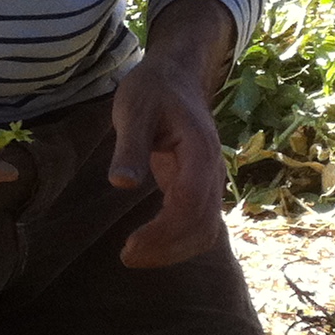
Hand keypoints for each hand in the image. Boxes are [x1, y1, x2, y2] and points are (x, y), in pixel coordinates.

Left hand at [110, 0, 235, 267]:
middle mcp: (212, 170)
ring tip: (135, 256)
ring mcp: (210, 179)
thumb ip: (129, 146)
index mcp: (199, 151)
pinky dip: (179, 239)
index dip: (164, 231)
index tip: (131, 246)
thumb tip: (121, 184)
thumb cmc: (151, 91)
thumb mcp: (132, 110)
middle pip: (202, 224)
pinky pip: (199, 221)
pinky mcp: (199, 184)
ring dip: (175, 249)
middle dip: (168, 247)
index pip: (188, 203)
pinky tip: (150, 245)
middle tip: (127, 258)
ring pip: (205, 228)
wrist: (176, 76)